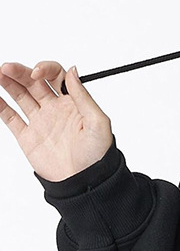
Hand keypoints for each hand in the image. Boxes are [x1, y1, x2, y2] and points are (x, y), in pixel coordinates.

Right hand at [0, 60, 112, 182]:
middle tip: (6, 68)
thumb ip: (84, 97)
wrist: (85, 182)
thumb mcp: (98, 123)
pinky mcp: (28, 137)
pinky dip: (0, 105)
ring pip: (20, 95)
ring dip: (8, 82)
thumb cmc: (97, 156)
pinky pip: (10, 117)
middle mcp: (55, 109)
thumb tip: (73, 71)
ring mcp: (40, 122)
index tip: (37, 73)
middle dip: (20, 72)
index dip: (45, 69)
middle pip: (33, 82)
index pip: (56, 76)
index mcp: (73, 103)